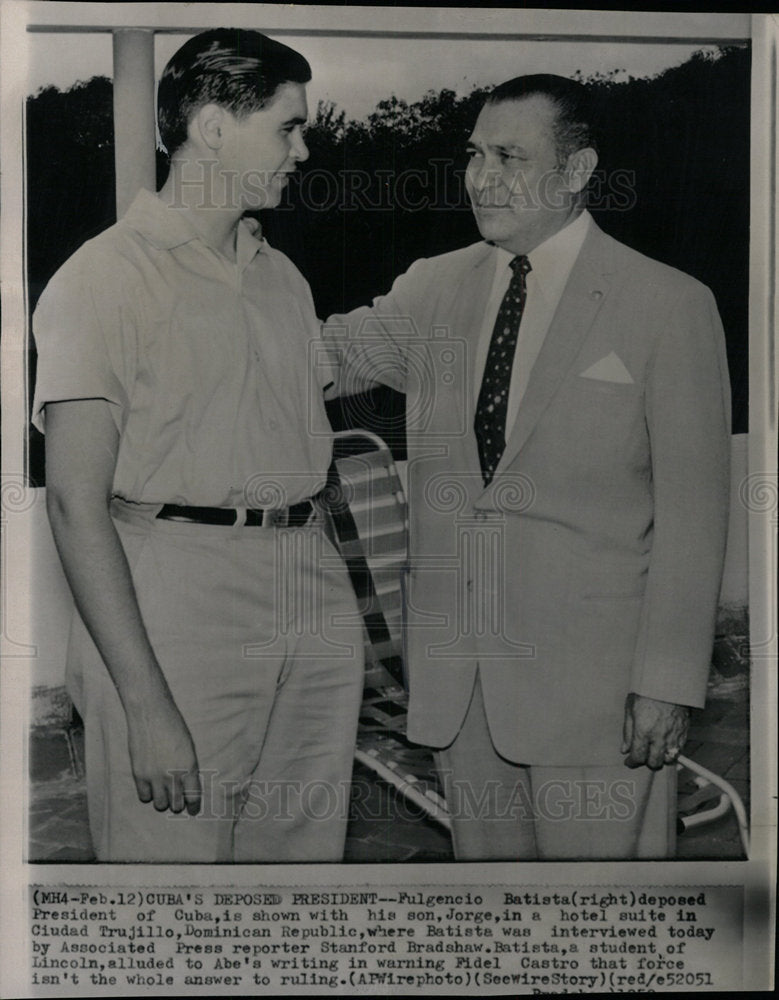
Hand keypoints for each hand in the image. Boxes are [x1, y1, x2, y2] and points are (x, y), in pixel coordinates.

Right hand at [125, 698, 201, 814]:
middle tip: (176, 798)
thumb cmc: (173, 726)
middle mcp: (173, 775)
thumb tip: (186, 786)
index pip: (193, 797)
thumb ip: (188, 768)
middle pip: (176, 804)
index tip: (192, 810)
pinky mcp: (139, 774)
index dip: (193, 807)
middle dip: (177, 803)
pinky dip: (147, 794)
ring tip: (162, 792)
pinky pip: (144, 796)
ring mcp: (154, 776)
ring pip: (160, 804)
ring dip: (162, 800)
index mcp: (189, 767)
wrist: (151, 713)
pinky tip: (149, 786)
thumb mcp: (188, 747)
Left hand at [621, 693, 689, 769]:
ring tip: (655, 751)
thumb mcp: (630, 710)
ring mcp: (673, 736)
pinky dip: (672, 752)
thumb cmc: (646, 693)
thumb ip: (627, 732)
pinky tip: (665, 745)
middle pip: (654, 763)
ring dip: (661, 758)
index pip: (638, 757)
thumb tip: (624, 749)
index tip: (629, 761)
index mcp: (643, 731)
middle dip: (646, 762)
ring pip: (668, 759)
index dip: (632, 762)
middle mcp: (659, 737)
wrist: (668, 682)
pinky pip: (679, 751)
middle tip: (642, 756)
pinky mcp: (684, 733)